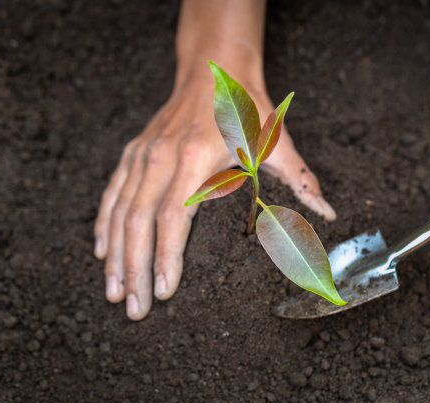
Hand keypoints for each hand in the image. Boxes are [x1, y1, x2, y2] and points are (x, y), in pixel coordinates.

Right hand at [93, 66, 335, 319]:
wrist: (214, 67)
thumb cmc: (247, 108)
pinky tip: (101, 251)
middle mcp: (161, 158)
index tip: (164, 292)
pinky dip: (104, 224)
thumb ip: (301, 181)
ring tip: (114, 292)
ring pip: (119, 212)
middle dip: (135, 270)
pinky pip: (112, 193)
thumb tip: (328, 214)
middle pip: (138, 223)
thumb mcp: (277, 142)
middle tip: (134, 308)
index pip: (173, 219)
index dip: (166, 258)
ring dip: (115, 255)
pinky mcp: (134, 152)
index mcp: (195, 159)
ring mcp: (142, 154)